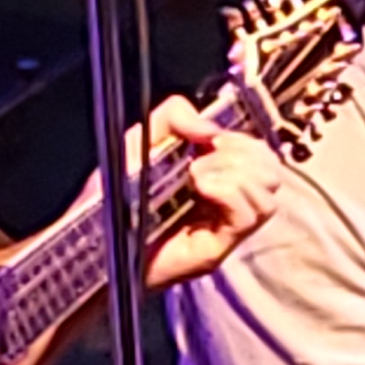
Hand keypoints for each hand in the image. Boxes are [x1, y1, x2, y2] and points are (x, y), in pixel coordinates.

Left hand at [129, 95, 284, 290]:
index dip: (242, 139)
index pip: (261, 156)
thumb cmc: (112, 199)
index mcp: (216, 178)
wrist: (93, 239)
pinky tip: (199, 186)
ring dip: (235, 173)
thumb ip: (173, 117)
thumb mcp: (141, 140)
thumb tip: (209, 126)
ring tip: (197, 175)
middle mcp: (227, 205)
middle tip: (202, 157)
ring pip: (267, 195)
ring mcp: (225, 229)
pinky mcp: (217, 247)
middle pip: (272, 174)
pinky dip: (228, 191)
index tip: (208, 138)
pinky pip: (248, 215)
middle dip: (242, 153)